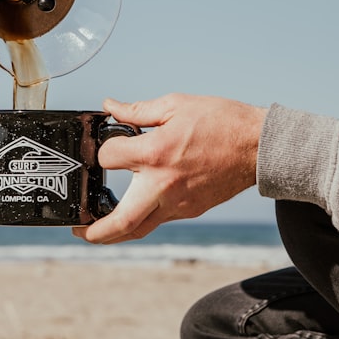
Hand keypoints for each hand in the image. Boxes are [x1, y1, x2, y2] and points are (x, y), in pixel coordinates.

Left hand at [73, 94, 267, 244]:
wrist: (261, 147)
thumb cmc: (222, 123)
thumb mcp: (175, 105)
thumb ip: (137, 110)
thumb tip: (110, 107)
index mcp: (155, 155)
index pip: (109, 159)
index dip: (102, 151)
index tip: (106, 145)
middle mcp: (163, 186)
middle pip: (120, 222)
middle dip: (94, 232)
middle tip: (77, 229)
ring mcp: (178, 203)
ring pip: (140, 229)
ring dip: (115, 233)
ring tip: (97, 229)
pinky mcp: (190, 210)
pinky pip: (159, 219)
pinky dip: (142, 218)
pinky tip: (133, 208)